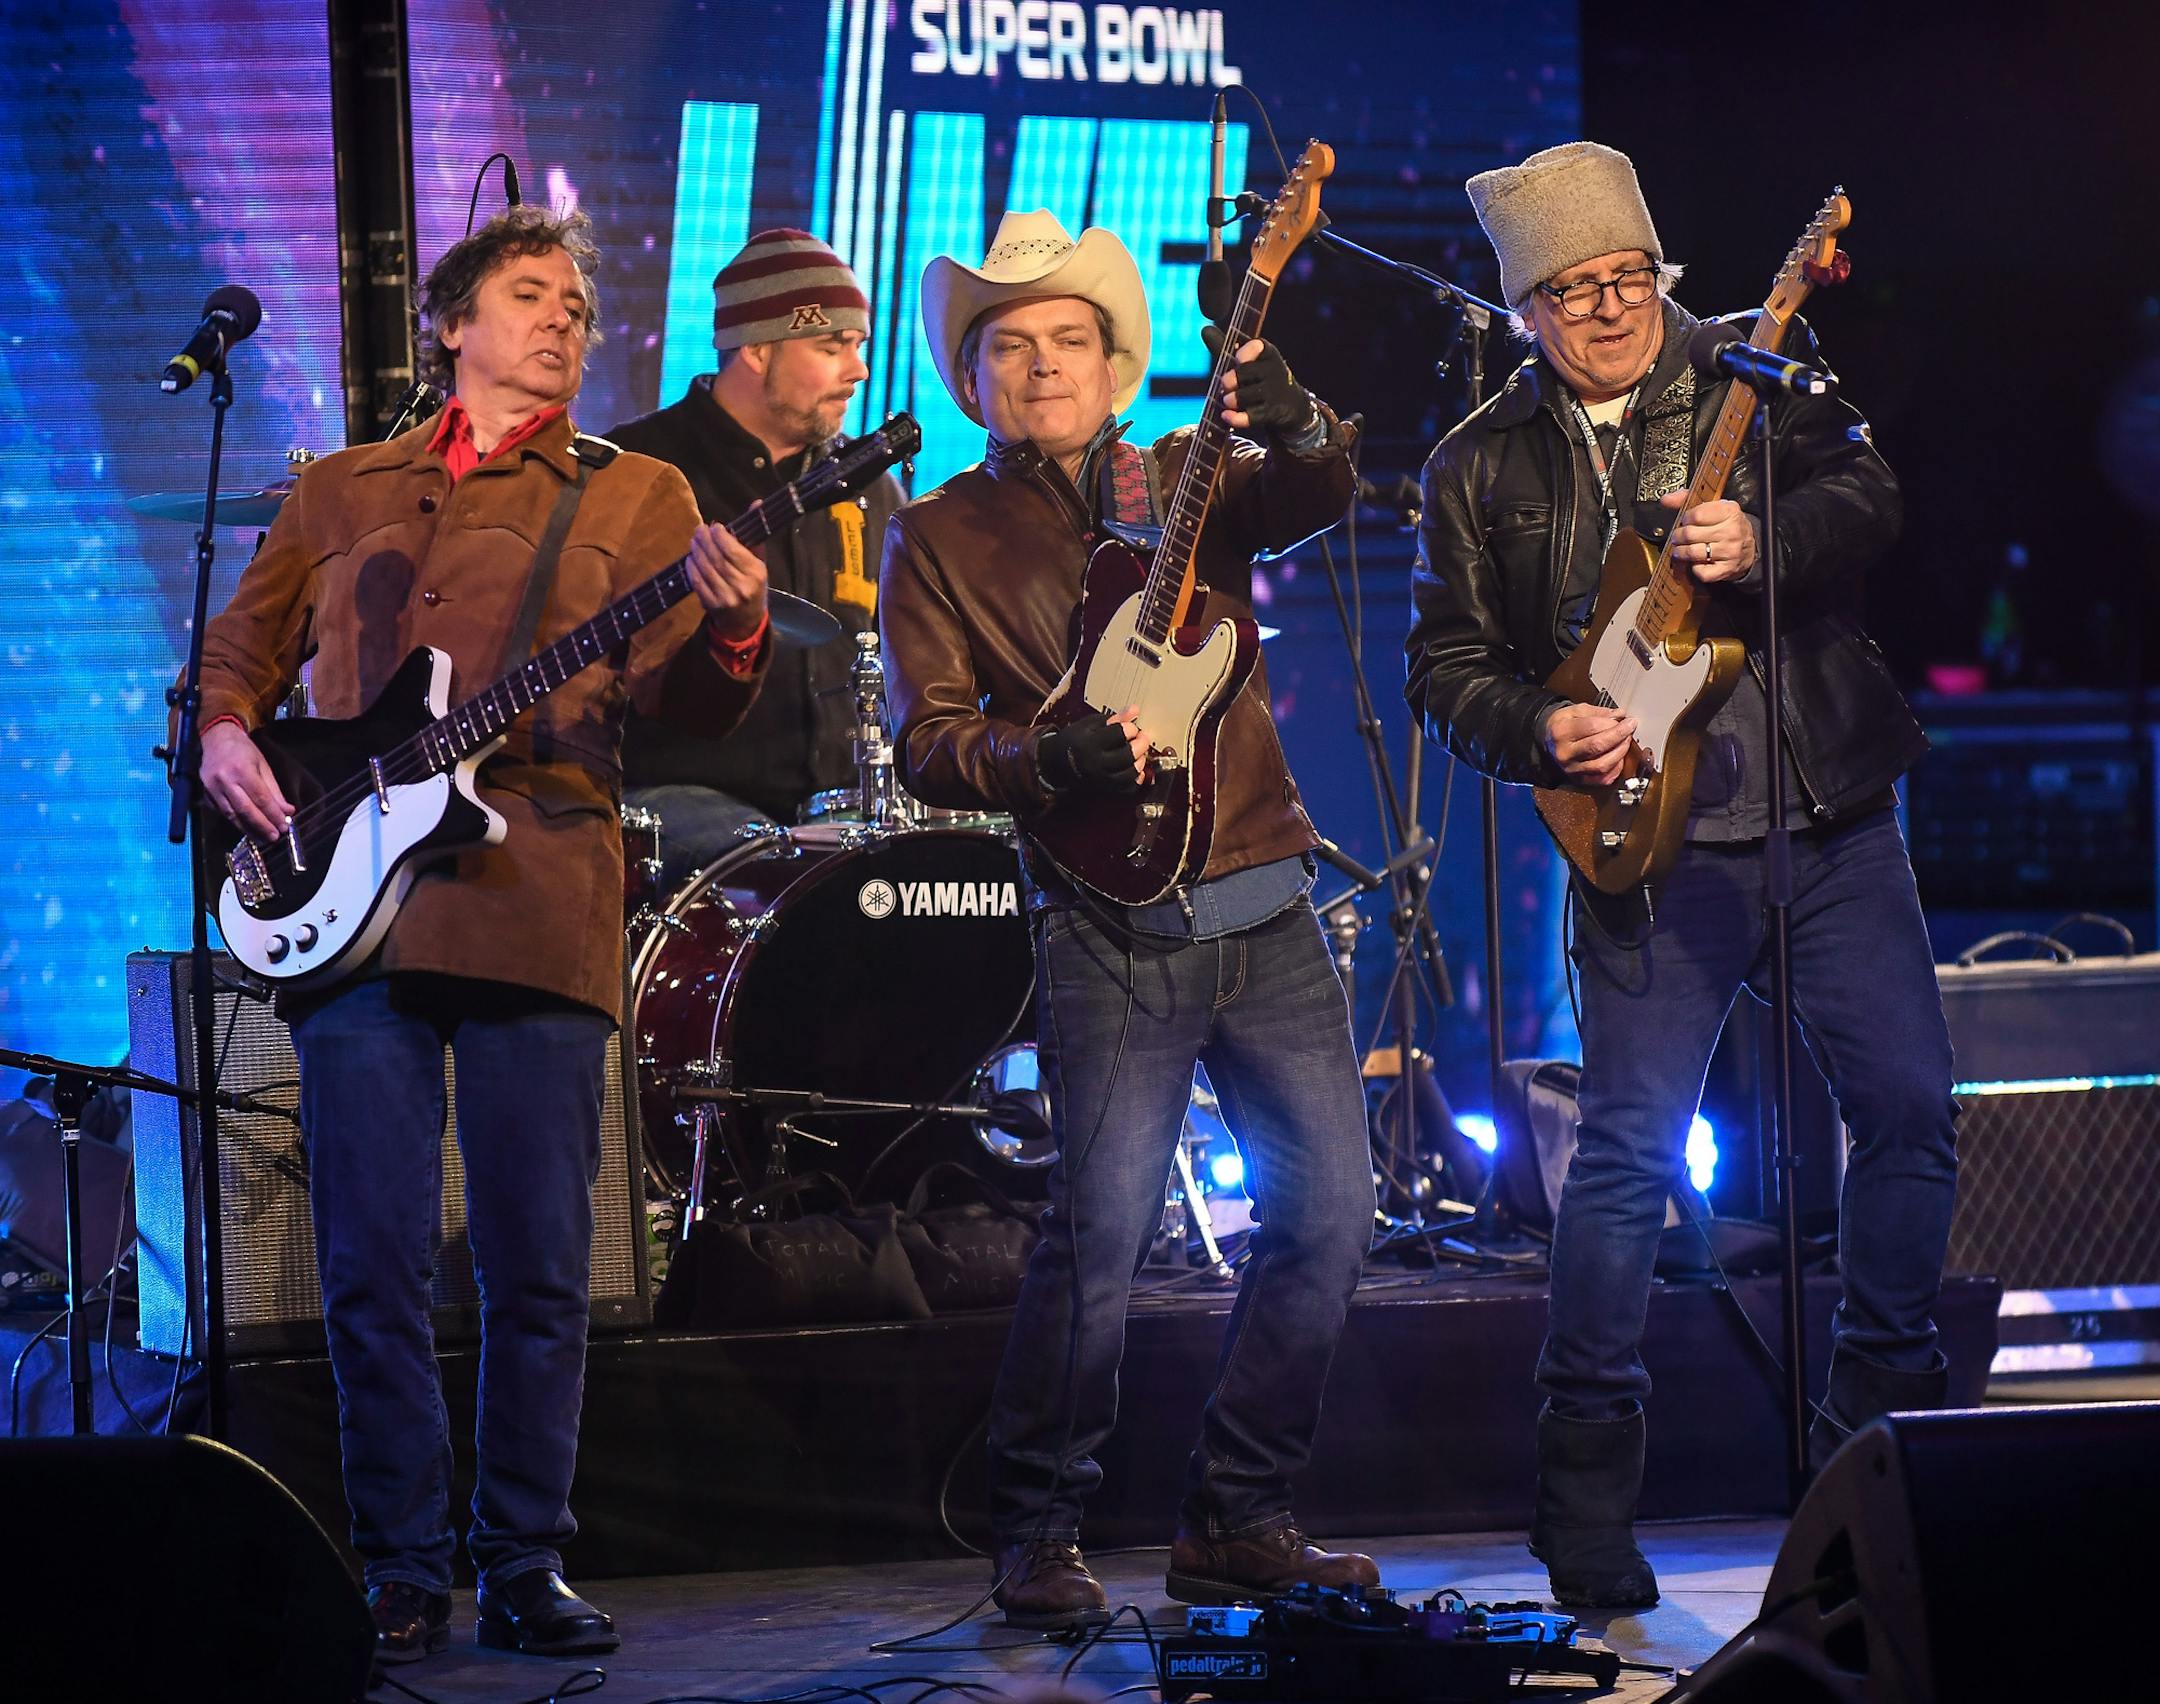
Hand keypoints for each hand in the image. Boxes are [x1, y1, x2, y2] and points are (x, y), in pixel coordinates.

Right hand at [200, 720, 293, 840]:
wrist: (215, 738)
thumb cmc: (243, 750)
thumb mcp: (263, 765)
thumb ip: (274, 790)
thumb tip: (287, 811)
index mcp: (242, 770)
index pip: (261, 799)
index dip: (273, 815)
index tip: (284, 826)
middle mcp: (224, 780)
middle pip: (245, 810)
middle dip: (262, 826)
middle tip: (274, 837)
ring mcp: (212, 788)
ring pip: (232, 815)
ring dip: (248, 829)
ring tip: (262, 839)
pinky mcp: (205, 793)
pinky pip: (222, 812)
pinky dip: (236, 822)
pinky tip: (247, 829)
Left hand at [687, 523, 768, 639]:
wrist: (746, 622)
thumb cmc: (753, 586)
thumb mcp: (759, 563)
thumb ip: (755, 535)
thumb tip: (757, 503)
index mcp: (757, 573)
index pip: (733, 550)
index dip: (721, 536)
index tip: (715, 527)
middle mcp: (742, 586)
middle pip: (717, 558)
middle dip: (705, 541)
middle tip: (699, 530)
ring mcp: (726, 597)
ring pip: (706, 568)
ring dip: (696, 552)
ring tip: (694, 541)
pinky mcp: (712, 605)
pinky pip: (697, 582)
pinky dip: (691, 568)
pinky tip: (690, 559)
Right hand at [1041, 707, 1148, 795]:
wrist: (1057, 763)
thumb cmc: (1074, 741)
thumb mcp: (1090, 724)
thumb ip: (1114, 718)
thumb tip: (1134, 710)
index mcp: (1089, 742)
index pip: (1119, 734)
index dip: (1131, 728)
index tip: (1131, 726)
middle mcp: (1095, 762)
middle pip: (1128, 755)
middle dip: (1141, 744)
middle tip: (1142, 737)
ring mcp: (1100, 778)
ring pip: (1130, 773)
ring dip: (1141, 760)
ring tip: (1139, 752)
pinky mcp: (1104, 789)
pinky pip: (1127, 787)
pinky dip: (1136, 778)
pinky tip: (1136, 768)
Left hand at [1203, 326, 1319, 440]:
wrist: (1291, 406)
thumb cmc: (1261, 379)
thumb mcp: (1247, 361)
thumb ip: (1225, 347)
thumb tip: (1205, 329)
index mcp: (1267, 353)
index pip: (1257, 346)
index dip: (1245, 352)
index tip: (1238, 359)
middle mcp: (1274, 371)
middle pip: (1246, 372)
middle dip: (1230, 379)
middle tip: (1225, 385)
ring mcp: (1274, 393)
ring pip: (1247, 395)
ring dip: (1232, 399)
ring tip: (1227, 401)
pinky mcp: (1273, 413)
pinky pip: (1251, 416)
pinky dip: (1236, 418)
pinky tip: (1226, 416)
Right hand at [1543, 702, 1636, 787]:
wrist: (1548, 742)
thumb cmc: (1563, 725)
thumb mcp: (1576, 711)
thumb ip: (1598, 712)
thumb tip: (1620, 715)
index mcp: (1561, 732)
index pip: (1592, 727)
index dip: (1613, 723)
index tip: (1628, 720)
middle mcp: (1565, 753)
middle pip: (1598, 746)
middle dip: (1619, 736)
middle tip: (1630, 728)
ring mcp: (1572, 769)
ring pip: (1602, 765)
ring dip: (1620, 752)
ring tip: (1625, 741)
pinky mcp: (1579, 780)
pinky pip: (1603, 779)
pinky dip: (1616, 769)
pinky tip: (1619, 757)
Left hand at [1661, 492, 1757, 583]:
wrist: (1749, 548)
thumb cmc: (1727, 526)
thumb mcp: (1713, 507)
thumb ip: (1688, 500)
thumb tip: (1666, 499)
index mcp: (1729, 512)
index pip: (1696, 515)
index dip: (1685, 519)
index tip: (1685, 521)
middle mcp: (1732, 531)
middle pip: (1690, 534)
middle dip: (1678, 536)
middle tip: (1678, 537)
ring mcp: (1730, 551)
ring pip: (1692, 553)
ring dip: (1681, 552)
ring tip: (1681, 549)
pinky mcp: (1726, 569)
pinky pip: (1700, 571)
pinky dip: (1694, 568)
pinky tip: (1697, 561)